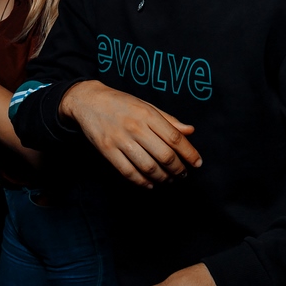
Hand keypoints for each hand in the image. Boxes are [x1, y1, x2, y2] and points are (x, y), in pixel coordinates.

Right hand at [61, 81, 200, 188]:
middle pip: (164, 155)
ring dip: (162, 178)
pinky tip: (150, 184)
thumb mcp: (147, 105)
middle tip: (183, 174)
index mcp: (148, 114)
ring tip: (168, 180)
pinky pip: (128, 172)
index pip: (175, 138)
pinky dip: (142, 182)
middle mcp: (135, 127)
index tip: (197, 163)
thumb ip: (169, 120)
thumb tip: (190, 131)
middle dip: (178, 169)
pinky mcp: (107, 151)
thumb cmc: (121, 103)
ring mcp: (120, 140)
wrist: (88, 101)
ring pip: (148, 167)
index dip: (189, 153)